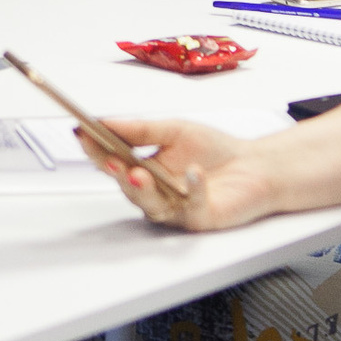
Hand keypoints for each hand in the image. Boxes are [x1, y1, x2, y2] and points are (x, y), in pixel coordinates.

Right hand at [80, 117, 268, 230]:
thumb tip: (106, 121)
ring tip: (139, 174)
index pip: (114, 162)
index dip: (97, 152)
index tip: (84, 135)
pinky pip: (191, 206)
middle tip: (112, 161)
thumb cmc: (216, 151)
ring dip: (143, 190)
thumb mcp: (175, 130)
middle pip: (128, 189)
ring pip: (152, 206)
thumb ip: (141, 129)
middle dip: (117, 175)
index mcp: (146, 170)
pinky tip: (194, 173)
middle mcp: (157, 193)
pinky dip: (193, 189)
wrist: (256, 166)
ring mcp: (176, 209)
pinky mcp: (199, 218)